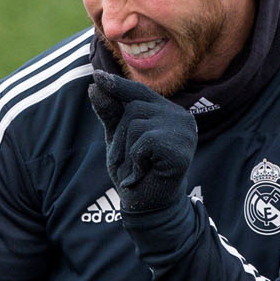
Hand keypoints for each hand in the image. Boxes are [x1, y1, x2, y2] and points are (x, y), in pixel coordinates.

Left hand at [87, 69, 196, 213]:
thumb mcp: (117, 139)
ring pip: (136, 125)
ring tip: (137, 169)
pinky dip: (136, 161)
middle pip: (133, 108)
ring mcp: (184, 131)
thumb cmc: (134, 171)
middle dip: (120, 137)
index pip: (138, 92)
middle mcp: (181, 117)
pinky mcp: (181, 148)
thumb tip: (95, 85)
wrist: (148, 206)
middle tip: (127, 162)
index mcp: (167, 112)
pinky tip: (144, 174)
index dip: (117, 85)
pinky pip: (143, 142)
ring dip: (126, 152)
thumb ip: (110, 113)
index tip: (96, 74)